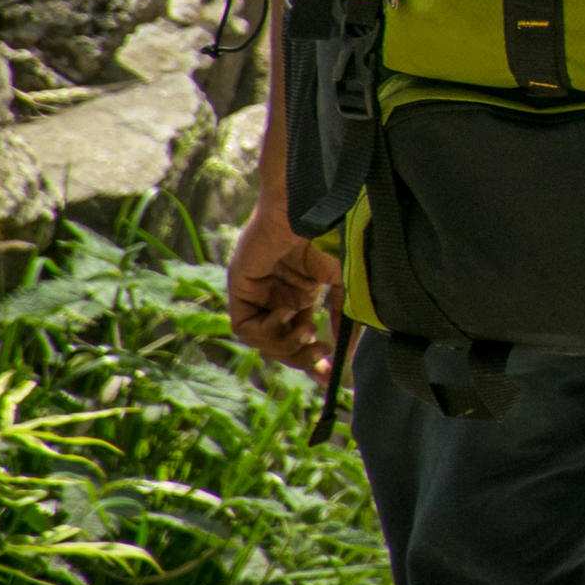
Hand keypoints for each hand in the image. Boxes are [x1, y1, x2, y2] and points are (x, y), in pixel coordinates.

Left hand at [227, 201, 341, 377]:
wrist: (310, 207)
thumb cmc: (332, 235)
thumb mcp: (345, 283)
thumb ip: (344, 317)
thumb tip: (345, 353)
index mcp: (300, 294)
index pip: (301, 337)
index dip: (313, 360)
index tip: (329, 377)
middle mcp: (276, 296)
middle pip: (280, 344)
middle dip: (301, 356)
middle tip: (321, 357)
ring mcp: (257, 292)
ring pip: (262, 340)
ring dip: (285, 343)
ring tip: (308, 331)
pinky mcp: (240, 286)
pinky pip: (245, 326)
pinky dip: (267, 329)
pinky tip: (288, 313)